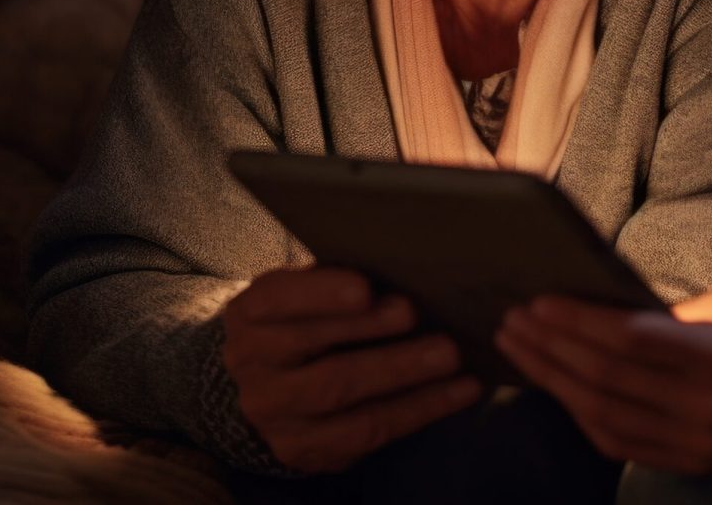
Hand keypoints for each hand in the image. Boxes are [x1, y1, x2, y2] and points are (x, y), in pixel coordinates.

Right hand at [221, 266, 482, 472]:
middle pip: (310, 347)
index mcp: (250, 313)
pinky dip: (420, 409)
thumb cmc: (310, 320)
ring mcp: (274, 413)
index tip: (365, 288)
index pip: (278, 300)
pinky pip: (367, 430)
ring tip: (449, 355)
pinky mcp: (304, 448)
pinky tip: (461, 390)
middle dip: (368, 331)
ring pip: (339, 394)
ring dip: (401, 373)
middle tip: (415, 313)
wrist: (271, 384)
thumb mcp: (309, 292)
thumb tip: (411, 262)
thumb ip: (341, 280)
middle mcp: (251, 365)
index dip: (321, 294)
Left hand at [495, 296, 711, 474]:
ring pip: (602, 412)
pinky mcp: (687, 463)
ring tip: (520, 347)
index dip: (579, 320)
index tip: (540, 300)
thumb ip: (672, 318)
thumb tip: (604, 310)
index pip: (631, 339)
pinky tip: (553, 385)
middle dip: (552, 345)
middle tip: (514, 318)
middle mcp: (704, 405)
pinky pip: (616, 441)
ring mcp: (694, 441)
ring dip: (553, 378)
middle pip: (607, 375)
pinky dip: (578, 412)